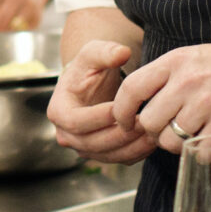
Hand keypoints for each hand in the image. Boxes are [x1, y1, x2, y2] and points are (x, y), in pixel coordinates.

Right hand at [49, 40, 151, 163]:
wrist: (94, 83)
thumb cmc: (90, 67)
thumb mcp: (94, 53)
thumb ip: (105, 51)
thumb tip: (122, 53)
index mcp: (58, 111)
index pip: (76, 121)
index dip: (98, 117)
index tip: (121, 107)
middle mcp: (66, 134)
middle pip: (92, 143)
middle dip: (119, 134)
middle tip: (143, 122)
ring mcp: (83, 147)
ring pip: (107, 155)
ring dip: (130, 146)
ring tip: (152, 132)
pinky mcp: (100, 154)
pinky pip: (118, 159)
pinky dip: (136, 153)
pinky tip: (152, 140)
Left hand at [113, 33, 210, 152]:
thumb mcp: (193, 55)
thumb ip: (165, 74)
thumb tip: (138, 100)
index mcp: (174, 62)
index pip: (131, 89)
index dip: (121, 111)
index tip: (125, 123)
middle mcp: (186, 83)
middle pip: (148, 122)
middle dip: (153, 132)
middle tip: (166, 130)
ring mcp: (206, 104)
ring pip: (170, 142)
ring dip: (176, 145)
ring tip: (189, 135)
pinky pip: (198, 152)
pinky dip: (200, 154)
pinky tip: (209, 142)